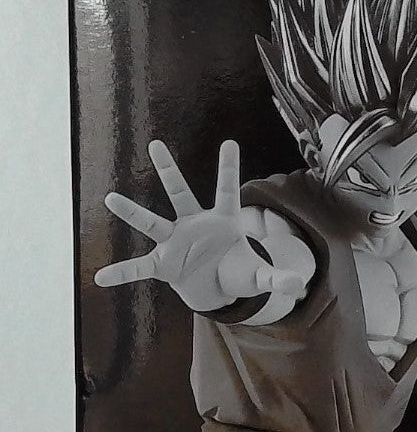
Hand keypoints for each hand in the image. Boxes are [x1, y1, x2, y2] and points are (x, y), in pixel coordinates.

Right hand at [95, 140, 306, 311]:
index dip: (229, 168)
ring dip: (132, 211)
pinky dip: (122, 274)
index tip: (231, 143)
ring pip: (152, 222)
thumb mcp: (260, 277)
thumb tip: (300, 283)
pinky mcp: (164, 265)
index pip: (228, 190)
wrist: (217, 288)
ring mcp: (176, 243)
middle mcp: (195, 225)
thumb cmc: (238, 272)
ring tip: (110, 197)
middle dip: (168, 170)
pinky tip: (102, 278)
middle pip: (180, 193)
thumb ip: (277, 277)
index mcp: (222, 221)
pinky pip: (139, 268)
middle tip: (155, 145)